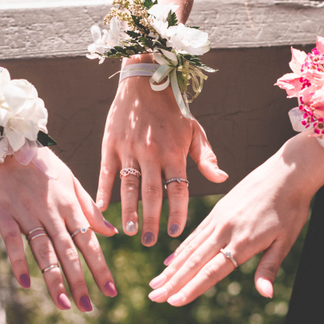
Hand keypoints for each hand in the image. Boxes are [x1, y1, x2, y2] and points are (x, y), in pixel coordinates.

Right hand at [0, 149, 118, 311]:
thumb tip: (113, 233)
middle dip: (80, 282)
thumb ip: (91, 210)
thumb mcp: (73, 182)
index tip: (111, 291)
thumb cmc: (44, 165)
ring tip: (64, 304)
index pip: (89, 243)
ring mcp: (27, 215)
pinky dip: (19, 262)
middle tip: (89, 308)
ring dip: (54, 279)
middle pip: (69, 253)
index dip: (100, 268)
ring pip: (44, 252)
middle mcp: (52, 214)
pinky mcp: (4, 216)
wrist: (9, 145)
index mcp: (71, 207)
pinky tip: (26, 284)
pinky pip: (13, 243)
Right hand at [95, 69, 226, 246]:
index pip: (178, 189)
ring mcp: (129, 149)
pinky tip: (101, 210)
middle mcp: (151, 152)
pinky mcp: (110, 145)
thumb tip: (222, 179)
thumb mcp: (194, 131)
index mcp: (174, 152)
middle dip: (152, 220)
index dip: (177, 213)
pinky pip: (106, 173)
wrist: (144, 81)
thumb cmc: (173, 110)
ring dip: (129, 211)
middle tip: (151, 242)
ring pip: (129, 186)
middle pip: (152, 193)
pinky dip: (103, 192)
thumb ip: (206, 158)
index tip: (175, 233)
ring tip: (130, 232)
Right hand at [146, 134, 323, 305]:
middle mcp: (225, 231)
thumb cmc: (291, 207)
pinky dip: (181, 249)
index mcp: (243, 242)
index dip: (192, 288)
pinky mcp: (218, 210)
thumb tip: (266, 295)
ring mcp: (219, 219)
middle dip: (173, 282)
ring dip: (172, 268)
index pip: (212, 271)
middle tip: (154, 298)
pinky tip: (170, 261)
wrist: (287, 171)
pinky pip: (195, 234)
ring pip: (190, 248)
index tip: (174, 302)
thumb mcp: (286, 240)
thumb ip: (269, 267)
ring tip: (155, 283)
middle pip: (194, 262)